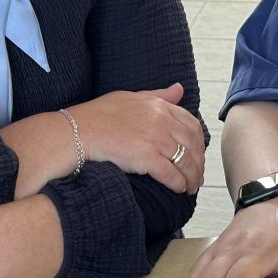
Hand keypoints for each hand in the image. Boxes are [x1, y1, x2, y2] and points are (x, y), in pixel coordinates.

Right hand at [69, 83, 205, 193]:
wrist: (79, 131)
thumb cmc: (100, 115)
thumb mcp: (131, 97)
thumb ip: (158, 95)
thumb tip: (180, 89)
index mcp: (159, 106)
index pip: (192, 124)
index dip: (199, 143)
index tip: (198, 154)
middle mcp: (161, 121)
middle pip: (192, 145)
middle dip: (198, 163)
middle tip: (197, 176)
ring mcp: (155, 139)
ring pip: (185, 161)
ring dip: (192, 177)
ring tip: (191, 187)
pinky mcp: (146, 158)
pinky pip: (171, 174)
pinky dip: (178, 183)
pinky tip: (179, 189)